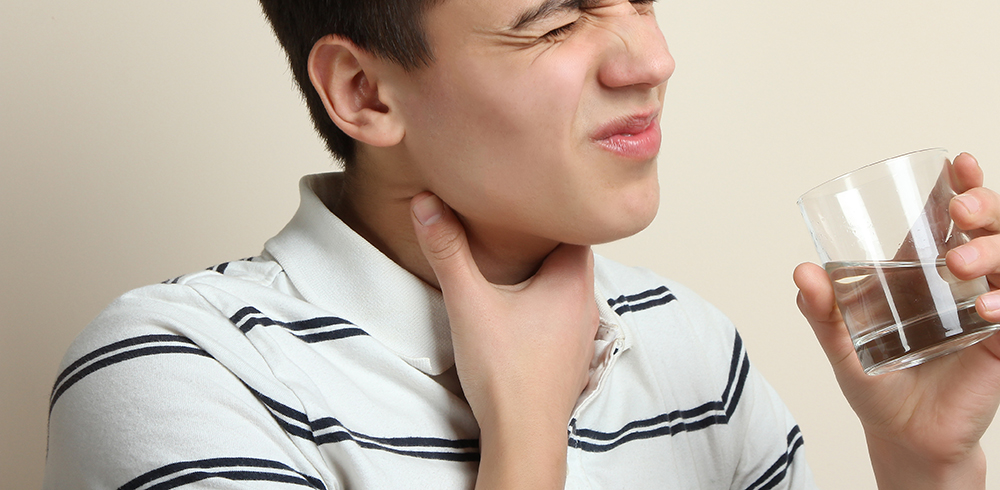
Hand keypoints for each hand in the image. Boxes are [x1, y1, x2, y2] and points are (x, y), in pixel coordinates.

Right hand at [410, 192, 598, 489]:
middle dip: (545, 237)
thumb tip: (427, 204)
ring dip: (546, 272)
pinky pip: (563, 313)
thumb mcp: (469, 302)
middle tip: (514, 219)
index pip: (577, 224)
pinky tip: (521, 306)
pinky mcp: (572, 355)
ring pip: (569, 285)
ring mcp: (583, 332)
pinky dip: (546, 301)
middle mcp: (588, 303)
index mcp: (574, 280)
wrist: (524, 436)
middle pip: (573, 253)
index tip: (530, 193)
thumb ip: (448, 251)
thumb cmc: (506, 374)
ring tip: (515, 257)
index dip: (555, 206)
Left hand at [794, 153, 999, 488]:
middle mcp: (963, 282)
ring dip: (993, 250)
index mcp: (923, 271)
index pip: (951, 217)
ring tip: (959, 264)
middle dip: (985, 205)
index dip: (961, 185)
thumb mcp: (841, 345)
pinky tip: (988, 311)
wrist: (901, 437)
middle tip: (962, 208)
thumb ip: (821, 311)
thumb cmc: (875, 383)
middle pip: (990, 227)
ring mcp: (989, 309)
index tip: (958, 163)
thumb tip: (802, 272)